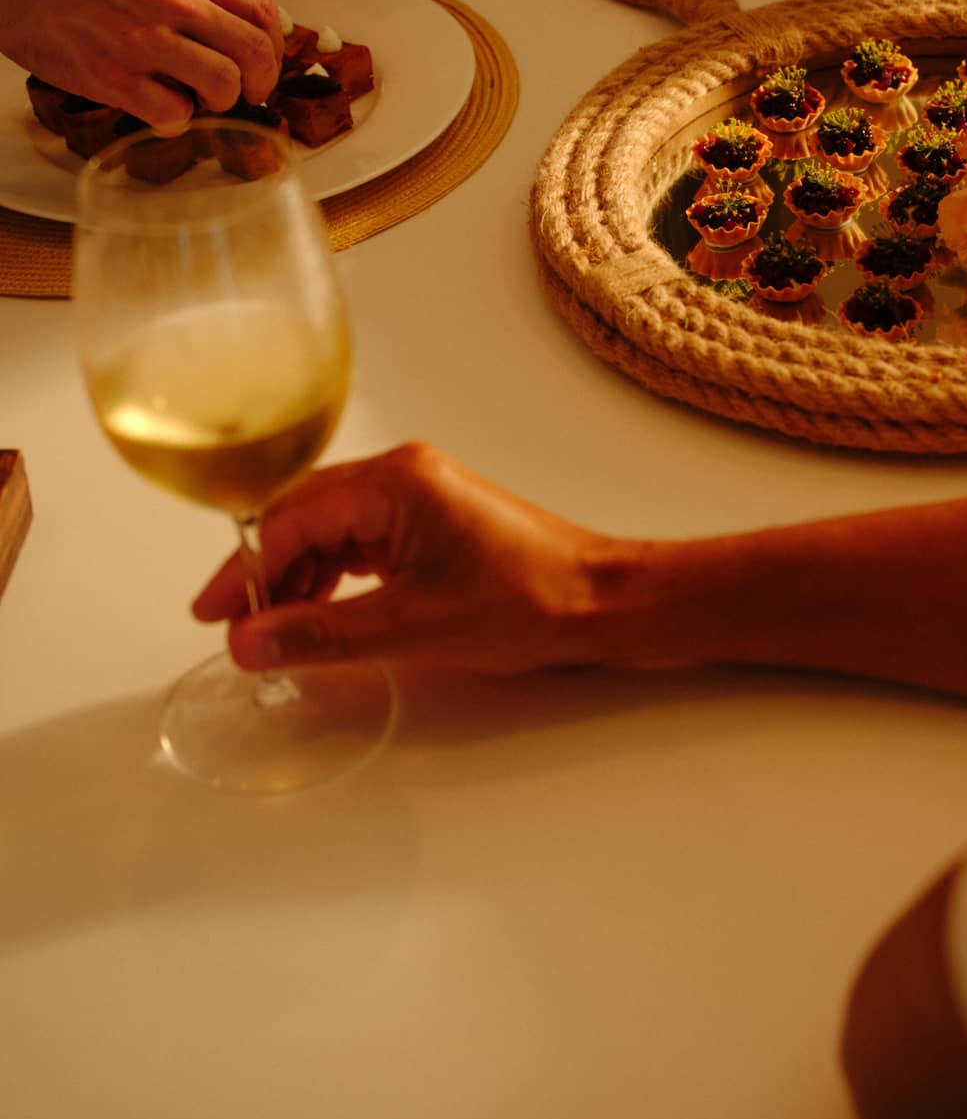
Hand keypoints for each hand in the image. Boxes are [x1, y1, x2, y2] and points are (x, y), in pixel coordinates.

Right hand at [0, 0, 281, 127]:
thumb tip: (249, 24)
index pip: (264, 10)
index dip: (275, 46)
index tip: (266, 60)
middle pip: (256, 52)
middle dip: (260, 82)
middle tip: (247, 90)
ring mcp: (143, 37)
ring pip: (224, 85)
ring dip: (220, 101)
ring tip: (199, 95)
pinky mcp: (113, 76)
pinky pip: (175, 114)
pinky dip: (176, 118)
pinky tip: (160, 103)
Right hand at [192, 444, 607, 673]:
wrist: (599, 601)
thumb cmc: (522, 602)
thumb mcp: (411, 626)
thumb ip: (323, 633)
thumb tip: (248, 644)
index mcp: (396, 480)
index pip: (293, 517)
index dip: (246, 570)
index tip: (213, 618)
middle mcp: (404, 474)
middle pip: (307, 515)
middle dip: (266, 573)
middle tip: (236, 630)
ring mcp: (421, 494)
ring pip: (333, 529)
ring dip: (300, 577)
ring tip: (276, 632)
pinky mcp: (435, 519)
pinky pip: (363, 540)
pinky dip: (335, 575)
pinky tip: (322, 612)